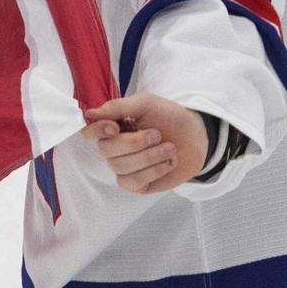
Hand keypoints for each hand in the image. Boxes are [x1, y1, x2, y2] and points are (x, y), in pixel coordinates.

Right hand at [81, 93, 209, 194]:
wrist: (196, 137)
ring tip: (170, 148)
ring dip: (149, 157)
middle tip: (157, 134)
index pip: (90, 131)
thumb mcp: (146, 103)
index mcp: (113, 126)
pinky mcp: (136, 184)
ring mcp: (124, 167)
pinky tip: (168, 163)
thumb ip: (118, 107)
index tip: (115, 127)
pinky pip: (132, 182)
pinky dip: (153, 172)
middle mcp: (114, 148)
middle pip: (106, 150)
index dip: (98, 130)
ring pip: (121, 167)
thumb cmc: (170, 118)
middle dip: (136, 143)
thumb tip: (90, 115)